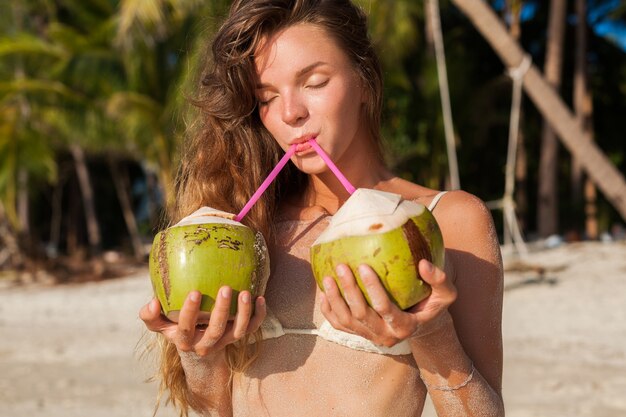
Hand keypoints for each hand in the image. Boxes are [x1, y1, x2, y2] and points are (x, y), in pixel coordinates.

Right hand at [139, 286, 266, 355]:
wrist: (199, 354)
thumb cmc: (177, 329)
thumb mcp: (161, 327)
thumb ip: (150, 316)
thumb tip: (152, 302)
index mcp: (184, 340)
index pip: (186, 328)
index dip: (190, 312)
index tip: (194, 292)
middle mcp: (205, 344)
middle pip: (216, 331)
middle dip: (221, 311)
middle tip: (225, 288)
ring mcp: (224, 342)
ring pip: (237, 332)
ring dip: (243, 313)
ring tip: (245, 293)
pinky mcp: (238, 337)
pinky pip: (252, 328)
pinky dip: (258, 315)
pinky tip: (260, 298)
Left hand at [319, 259, 456, 346]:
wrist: (421, 324)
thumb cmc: (432, 304)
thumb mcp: (445, 294)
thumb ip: (439, 280)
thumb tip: (423, 264)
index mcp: (404, 327)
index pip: (385, 308)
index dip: (372, 288)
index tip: (363, 266)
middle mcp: (385, 336)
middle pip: (361, 314)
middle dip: (348, 290)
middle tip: (341, 266)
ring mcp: (369, 337)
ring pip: (346, 321)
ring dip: (334, 299)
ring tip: (327, 277)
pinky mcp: (359, 335)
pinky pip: (338, 325)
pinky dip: (328, 310)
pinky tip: (323, 292)